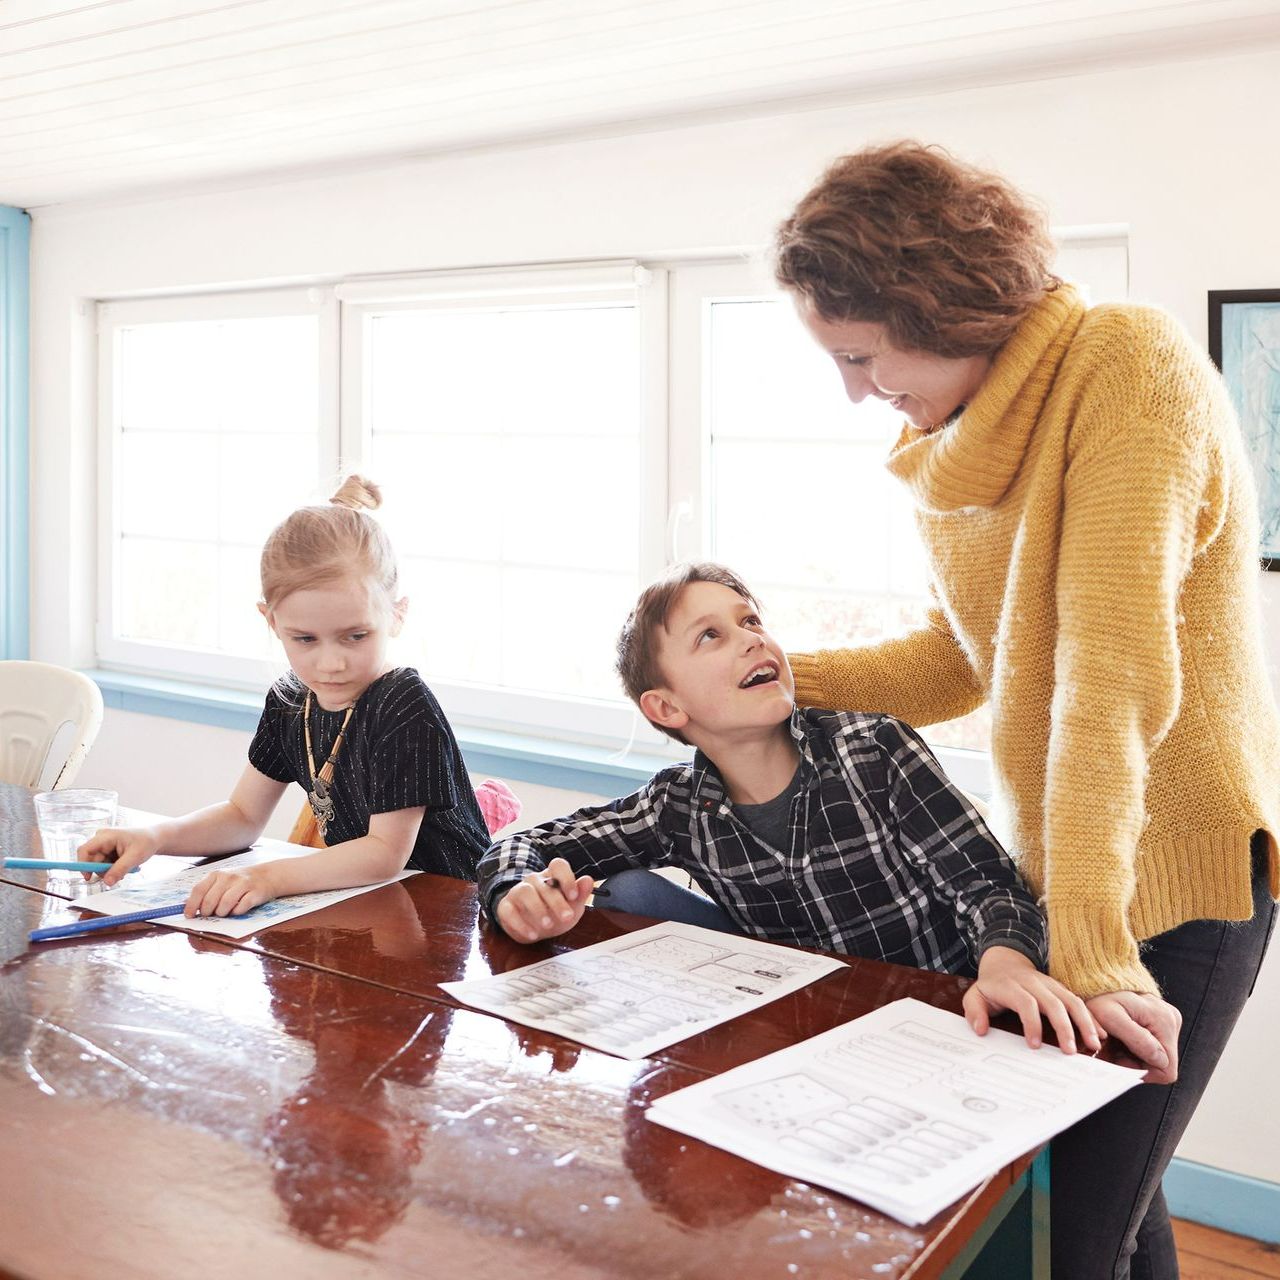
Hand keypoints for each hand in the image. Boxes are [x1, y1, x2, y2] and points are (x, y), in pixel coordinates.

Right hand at [77, 826, 161, 885]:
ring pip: (98, 864)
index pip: (85, 850)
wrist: (154, 839)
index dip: (83, 865)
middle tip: (119, 875)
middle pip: (92, 860)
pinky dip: (112, 869)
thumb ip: (120, 869)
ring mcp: (104, 845)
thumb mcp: (135, 856)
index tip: (88, 877)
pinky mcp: (107, 851)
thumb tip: (107, 882)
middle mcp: (101, 839)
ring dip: (110, 871)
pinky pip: (104, 864)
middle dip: (104, 870)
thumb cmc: (146, 842)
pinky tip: (124, 867)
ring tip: (125, 870)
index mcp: (105, 836)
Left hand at [185, 864, 277, 917]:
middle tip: (211, 915)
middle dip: (207, 913)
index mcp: (216, 874)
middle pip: (210, 901)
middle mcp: (228, 877)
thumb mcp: (220, 881)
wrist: (267, 875)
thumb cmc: (239, 882)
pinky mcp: (255, 893)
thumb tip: (184, 904)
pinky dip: (236, 912)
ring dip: (222, 914)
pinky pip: (241, 908)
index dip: (191, 905)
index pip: (198, 890)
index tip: (189, 916)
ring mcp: (243, 884)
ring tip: (225, 912)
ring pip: (224, 905)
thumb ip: (204, 891)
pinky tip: (237, 909)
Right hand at [496, 857, 594, 942]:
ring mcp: (517, 892)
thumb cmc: (554, 913)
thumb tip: (588, 880)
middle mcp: (533, 881)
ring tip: (547, 925)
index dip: (566, 878)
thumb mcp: (571, 906)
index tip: (574, 896)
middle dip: (557, 902)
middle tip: (566, 917)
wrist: (532, 928)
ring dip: (537, 909)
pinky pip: (509, 911)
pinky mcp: (505, 907)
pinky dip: (520, 924)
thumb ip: (581, 894)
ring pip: (525, 893)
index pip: (557, 865)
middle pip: (543, 884)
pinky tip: (533, 935)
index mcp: (551, 876)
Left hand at [963, 946, 1103, 1053]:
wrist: (1004, 962)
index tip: (1034, 1046)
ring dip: (1084, 1022)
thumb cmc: (991, 985)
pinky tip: (1101, 1033)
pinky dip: (1091, 1017)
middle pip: (1053, 1003)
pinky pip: (1079, 1001)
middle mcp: (1034, 983)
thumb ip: (974, 1011)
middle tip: (1069, 1051)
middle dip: (1063, 1027)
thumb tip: (980, 1029)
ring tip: (1092, 1044)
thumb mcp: (975, 995)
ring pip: (1071, 1000)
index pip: (1026, 1003)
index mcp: (1012, 986)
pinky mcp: (1061, 988)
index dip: (1031, 1024)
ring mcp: (1050, 984)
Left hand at [1086, 991, 1181, 1083]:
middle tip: (1113, 1049)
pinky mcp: (1161, 1023)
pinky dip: (1134, 1048)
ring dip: (1133, 1055)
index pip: (1165, 1070)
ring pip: (1155, 1058)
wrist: (1095, 979)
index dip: (1139, 1070)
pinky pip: (1151, 1048)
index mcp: (1164, 1021)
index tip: (1118, 1058)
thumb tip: (1161, 1060)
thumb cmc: (1098, 996)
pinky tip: (1120, 1037)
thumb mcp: (1110, 1017)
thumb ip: (1136, 1039)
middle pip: (1160, 1064)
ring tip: (1114, 1041)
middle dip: (1135, 1062)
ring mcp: (1168, 1021)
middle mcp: (1172, 1021)